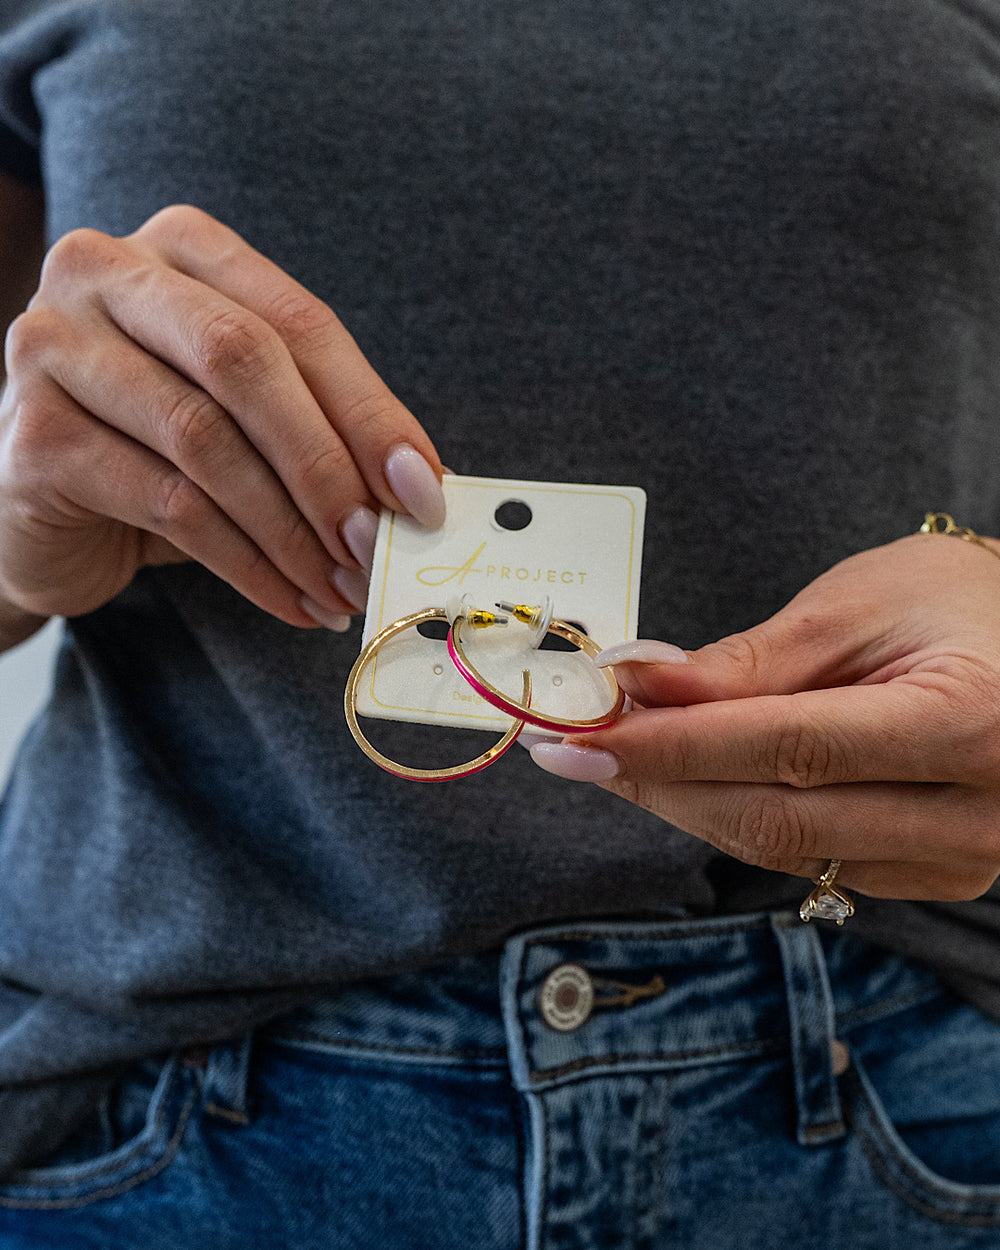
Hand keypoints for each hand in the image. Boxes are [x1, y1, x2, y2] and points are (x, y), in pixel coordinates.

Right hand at [0, 204, 445, 629]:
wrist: (51, 515)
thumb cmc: (164, 453)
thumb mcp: (250, 421)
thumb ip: (324, 428)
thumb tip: (422, 486)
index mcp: (182, 248)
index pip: (298, 320)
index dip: (370, 410)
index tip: (423, 490)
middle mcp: (106, 273)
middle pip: (245, 361)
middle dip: (327, 465)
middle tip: (377, 542)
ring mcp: (54, 347)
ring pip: (206, 439)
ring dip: (292, 530)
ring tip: (341, 585)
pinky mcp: (33, 436)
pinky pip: (168, 504)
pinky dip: (248, 564)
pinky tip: (291, 601)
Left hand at [530, 533, 999, 901]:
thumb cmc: (957, 603)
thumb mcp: (857, 605)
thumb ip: (748, 662)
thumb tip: (637, 685)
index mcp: (968, 724)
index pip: (788, 749)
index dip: (672, 746)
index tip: (582, 736)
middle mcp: (976, 812)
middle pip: (775, 816)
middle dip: (658, 781)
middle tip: (573, 748)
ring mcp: (960, 858)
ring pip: (781, 849)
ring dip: (684, 802)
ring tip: (616, 754)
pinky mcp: (935, 876)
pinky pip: (808, 859)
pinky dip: (734, 817)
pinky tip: (687, 777)